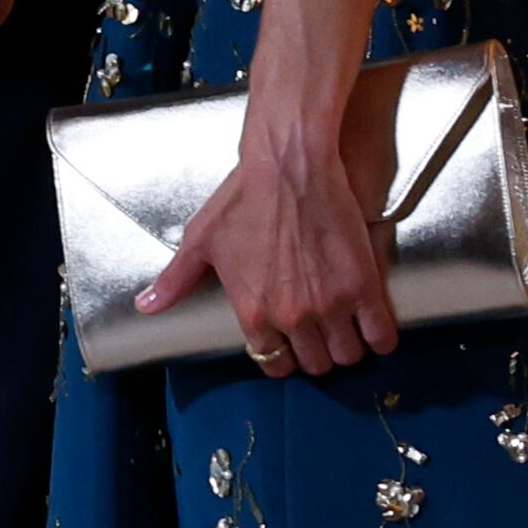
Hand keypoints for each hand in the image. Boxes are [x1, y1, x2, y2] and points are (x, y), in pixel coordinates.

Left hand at [134, 89, 402, 377]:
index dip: (284, 354)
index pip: (274, 363)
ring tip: (348, 328)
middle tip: (322, 332)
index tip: (291, 342)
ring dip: (349, 346)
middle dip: (318, 352)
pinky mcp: (364, 287)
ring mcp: (331, 305)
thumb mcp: (201, 239)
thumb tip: (145, 307)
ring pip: (349, 355)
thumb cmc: (242, 198)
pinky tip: (374, 325)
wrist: (289, 164)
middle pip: (316, 364)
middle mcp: (291, 317)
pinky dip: (380, 337)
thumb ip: (176, 280)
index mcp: (253, 312)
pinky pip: (382, 337)